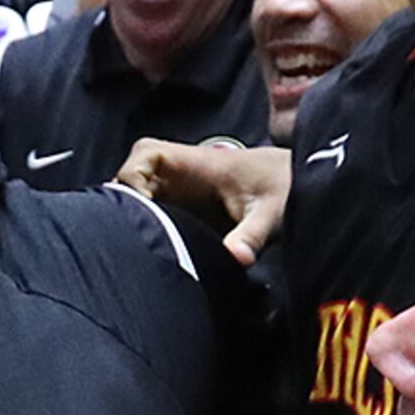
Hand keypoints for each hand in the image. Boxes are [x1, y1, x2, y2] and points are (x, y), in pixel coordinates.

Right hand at [115, 137, 291, 265]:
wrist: (291, 184)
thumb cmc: (282, 188)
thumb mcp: (271, 213)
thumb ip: (252, 235)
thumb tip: (236, 258)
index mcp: (193, 161)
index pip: (144, 157)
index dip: (133, 181)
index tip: (140, 214)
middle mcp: (176, 170)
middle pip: (126, 176)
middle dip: (123, 204)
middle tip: (129, 239)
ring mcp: (172, 187)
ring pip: (131, 194)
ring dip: (129, 217)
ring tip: (135, 248)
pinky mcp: (175, 205)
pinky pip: (145, 209)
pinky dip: (141, 226)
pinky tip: (148, 251)